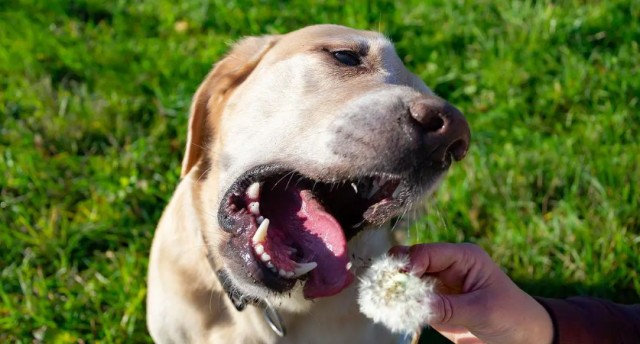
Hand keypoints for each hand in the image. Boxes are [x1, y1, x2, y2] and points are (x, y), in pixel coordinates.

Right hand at [389, 243, 552, 343]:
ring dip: (394, 289)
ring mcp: (438, 286)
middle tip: (383, 288)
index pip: (427, 253)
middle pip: (410, 262)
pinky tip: (392, 310)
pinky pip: (410, 301)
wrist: (523, 338)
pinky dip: (399, 305)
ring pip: (405, 281)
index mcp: (462, 257)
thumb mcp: (482, 310)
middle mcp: (446, 267)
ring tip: (383, 300)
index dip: (410, 263)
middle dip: (395, 273)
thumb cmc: (512, 316)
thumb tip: (417, 303)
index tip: (400, 279)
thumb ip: (449, 307)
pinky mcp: (433, 304)